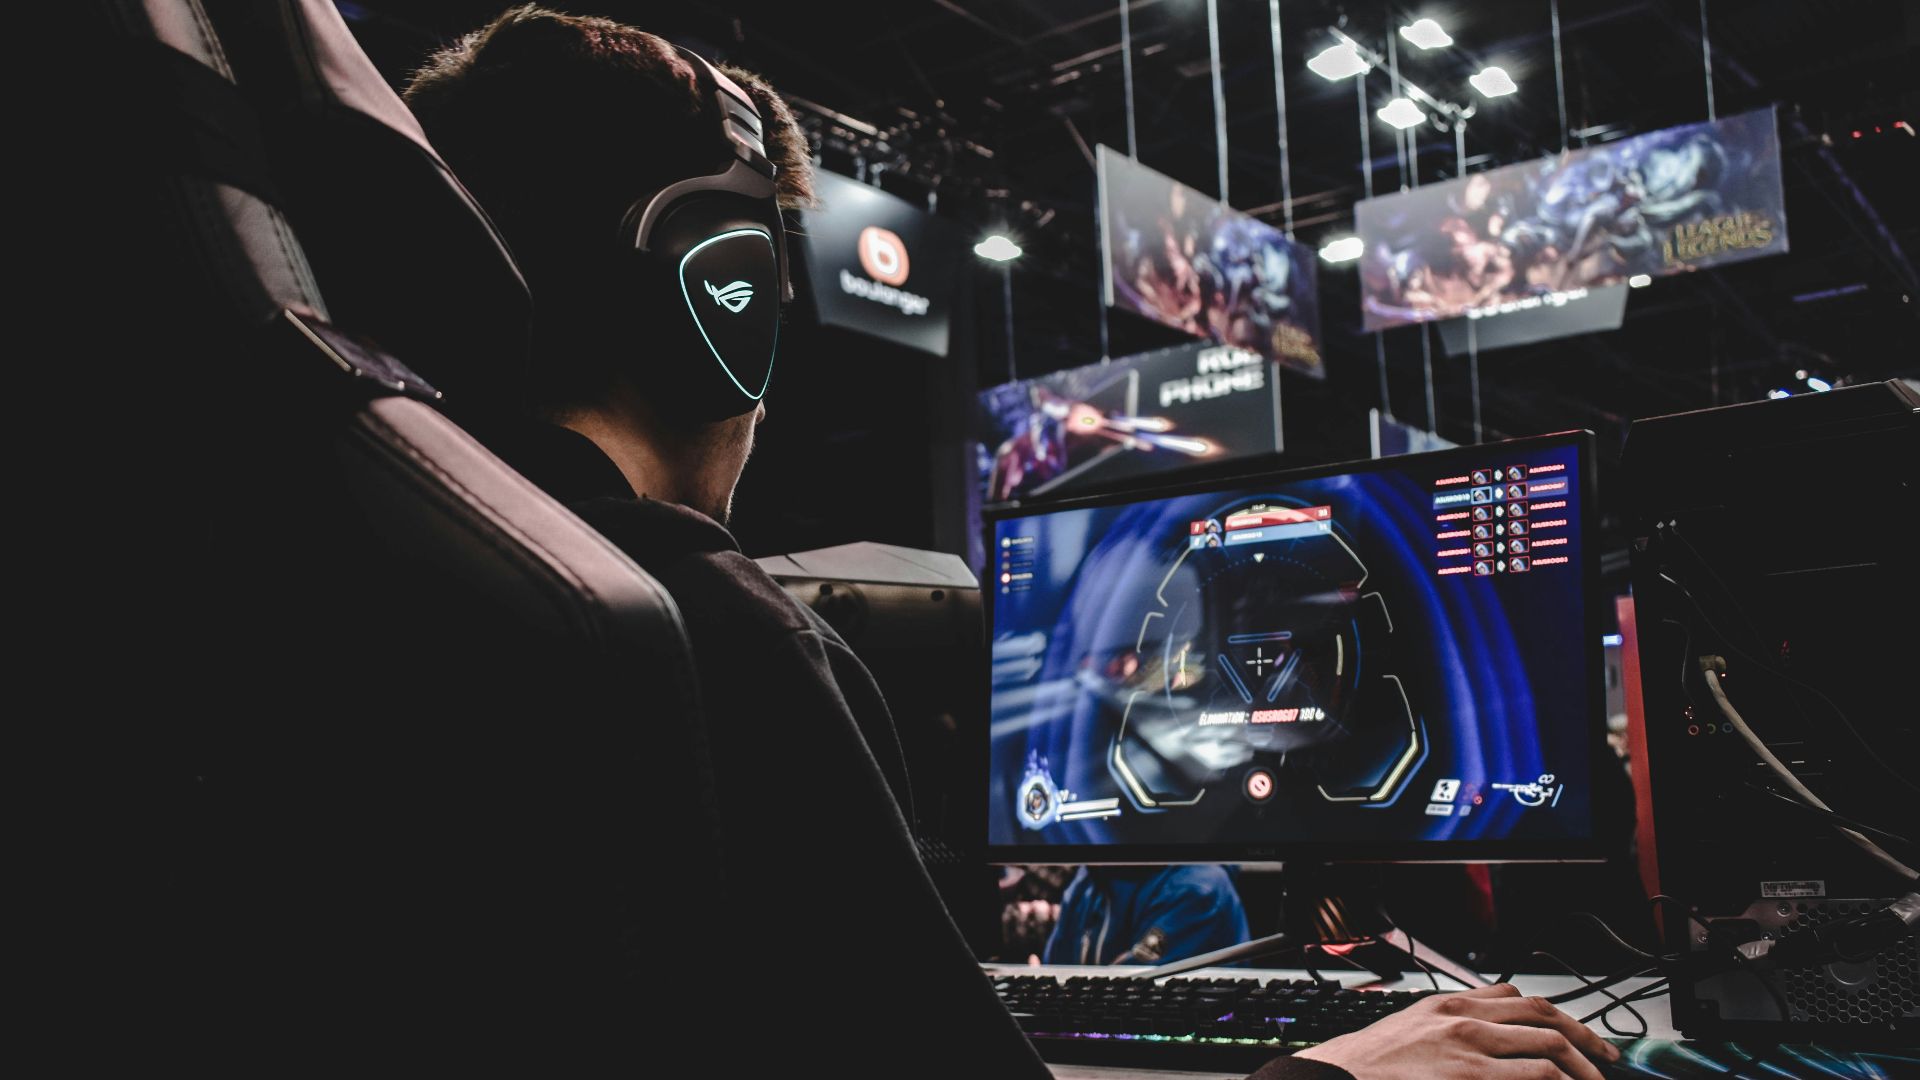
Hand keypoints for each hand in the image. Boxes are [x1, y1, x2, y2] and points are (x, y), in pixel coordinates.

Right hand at [1292, 983, 1622, 1078]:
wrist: (1337, 1077)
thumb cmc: (1370, 1063)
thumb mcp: (1411, 1026)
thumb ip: (1450, 1022)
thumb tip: (1487, 1030)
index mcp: (1449, 1003)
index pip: (1517, 996)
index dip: (1556, 1013)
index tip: (1574, 1032)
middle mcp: (1463, 1018)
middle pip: (1542, 1015)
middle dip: (1584, 1037)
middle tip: (1605, 1058)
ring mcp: (1468, 1047)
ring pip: (1548, 1045)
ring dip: (1583, 1066)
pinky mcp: (1469, 1078)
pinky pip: (1534, 1076)